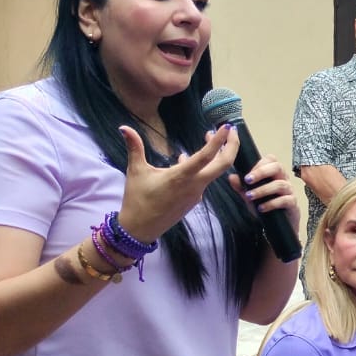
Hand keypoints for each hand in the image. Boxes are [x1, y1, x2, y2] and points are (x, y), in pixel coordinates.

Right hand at [116, 124, 239, 244]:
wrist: (140, 230)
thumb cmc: (137, 200)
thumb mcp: (136, 171)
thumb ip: (134, 147)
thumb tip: (123, 127)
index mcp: (182, 177)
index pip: (207, 156)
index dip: (219, 141)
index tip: (227, 126)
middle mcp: (194, 185)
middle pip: (223, 165)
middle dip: (231, 146)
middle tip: (231, 129)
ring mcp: (196, 194)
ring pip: (213, 171)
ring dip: (215, 154)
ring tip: (208, 136)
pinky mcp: (193, 200)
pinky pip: (203, 179)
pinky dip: (201, 166)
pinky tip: (187, 159)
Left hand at [230, 154, 297, 232]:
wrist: (278, 225)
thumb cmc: (266, 205)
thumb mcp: (250, 196)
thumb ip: (241, 187)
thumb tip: (231, 177)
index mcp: (274, 174)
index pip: (271, 160)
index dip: (259, 164)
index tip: (247, 174)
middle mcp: (283, 179)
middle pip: (278, 167)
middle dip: (262, 172)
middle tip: (248, 180)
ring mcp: (289, 191)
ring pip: (280, 184)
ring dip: (263, 190)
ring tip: (250, 196)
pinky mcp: (292, 203)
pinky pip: (285, 200)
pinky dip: (271, 203)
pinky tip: (261, 208)